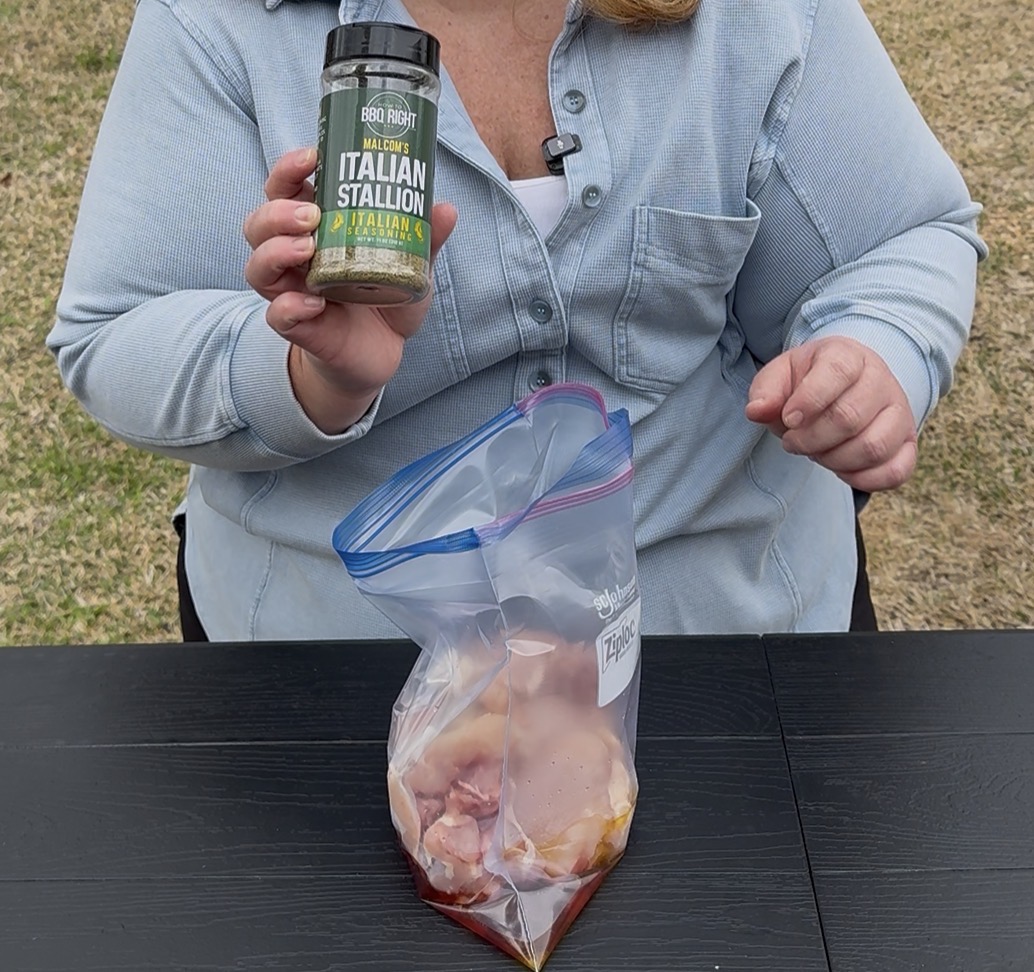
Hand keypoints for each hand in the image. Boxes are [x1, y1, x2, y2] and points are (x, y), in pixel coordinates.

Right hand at [243, 147, 457, 432]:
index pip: (284, 189)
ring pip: (257, 267)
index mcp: (314, 228)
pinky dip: (289, 307)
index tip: (313, 156)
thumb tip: (445, 208)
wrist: (384, 351)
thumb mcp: (412, 265)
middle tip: (312, 215)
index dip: (289, 169)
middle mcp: (292, 256)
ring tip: (306, 248)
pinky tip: (313, 302)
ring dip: (275, 252)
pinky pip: (278, 316)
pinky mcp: (299, 327)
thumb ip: (425, 239)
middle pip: (259, 223)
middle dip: (278, 212)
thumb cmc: (386, 296)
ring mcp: (291, 291)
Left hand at [744, 336, 917, 491]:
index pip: (837, 373)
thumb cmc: (807, 382)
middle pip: (849, 418)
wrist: (845, 386)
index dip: (809, 401)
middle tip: (793, 442)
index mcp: (848, 356)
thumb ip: (765, 392)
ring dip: (834, 460)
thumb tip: (757, 411)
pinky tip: (840, 469)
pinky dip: (863, 479)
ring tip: (817, 453)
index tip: (789, 420)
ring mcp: (900, 413)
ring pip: (873, 448)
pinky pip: (896, 472)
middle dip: (811, 439)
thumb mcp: (780, 376)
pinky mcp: (907, 443)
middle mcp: (881, 381)